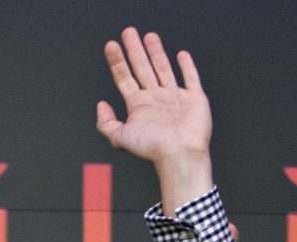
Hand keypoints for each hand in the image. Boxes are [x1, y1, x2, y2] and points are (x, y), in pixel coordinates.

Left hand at [97, 28, 212, 210]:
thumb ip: (106, 123)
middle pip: (142, 68)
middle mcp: (156, 100)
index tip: (110, 46)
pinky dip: (187, 67)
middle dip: (134, 50)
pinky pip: (191, 78)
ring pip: (163, 69)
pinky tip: (181, 55)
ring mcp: (175, 99)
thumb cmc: (153, 148)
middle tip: (128, 32)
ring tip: (149, 36)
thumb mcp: (120, 137)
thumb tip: (101, 105)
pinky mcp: (194, 99)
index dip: (117, 61)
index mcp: (139, 106)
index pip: (124, 78)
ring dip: (156, 52)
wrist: (180, 154)